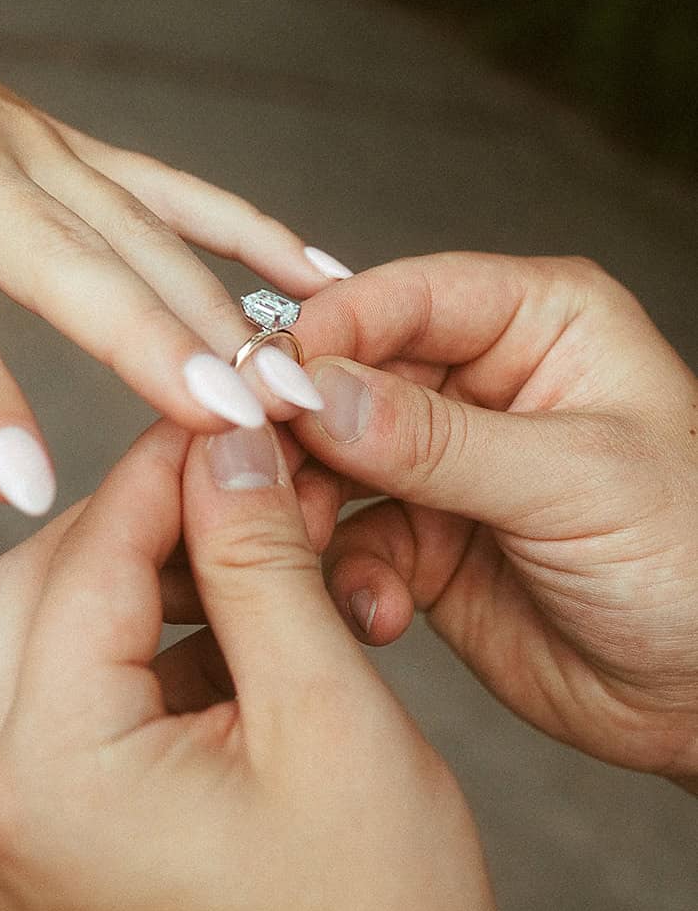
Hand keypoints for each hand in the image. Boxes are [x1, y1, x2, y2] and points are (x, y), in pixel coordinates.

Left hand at [0, 10, 341, 513]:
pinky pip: (175, 186)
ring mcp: (38, 148)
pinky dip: (250, 228)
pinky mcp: (79, 143)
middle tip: (227, 420)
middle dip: (155, 343)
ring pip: (143, 231)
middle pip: (71, 262)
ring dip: (220, 308)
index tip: (23, 485)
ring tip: (287, 386)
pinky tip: (321, 276)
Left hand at [0, 419, 521, 910]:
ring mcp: (10, 849)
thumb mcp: (328, 721)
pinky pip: (66, 717)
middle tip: (242, 481)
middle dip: (140, 522)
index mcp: (48, 778)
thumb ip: (261, 565)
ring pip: (47, 647)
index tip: (226, 409)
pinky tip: (230, 643)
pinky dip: (139, 662)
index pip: (85, 556)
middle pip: (36, 591)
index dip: (164, 467)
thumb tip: (226, 446)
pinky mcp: (45, 864)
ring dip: (142, 589)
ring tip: (254, 559)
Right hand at [290, 254, 697, 789]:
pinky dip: (346, 576)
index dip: (329, 335)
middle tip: (255, 474)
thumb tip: (317, 392)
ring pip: (334, 460)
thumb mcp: (575, 482)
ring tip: (300, 548)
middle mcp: (483, 381)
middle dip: (303, 431)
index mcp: (538, 323)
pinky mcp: (425, 540)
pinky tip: (377, 612)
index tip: (265, 382)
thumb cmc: (694, 563)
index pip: (404, 298)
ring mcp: (447, 463)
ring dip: (311, 508)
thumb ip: (439, 439)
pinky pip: (351, 540)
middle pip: (350, 376)